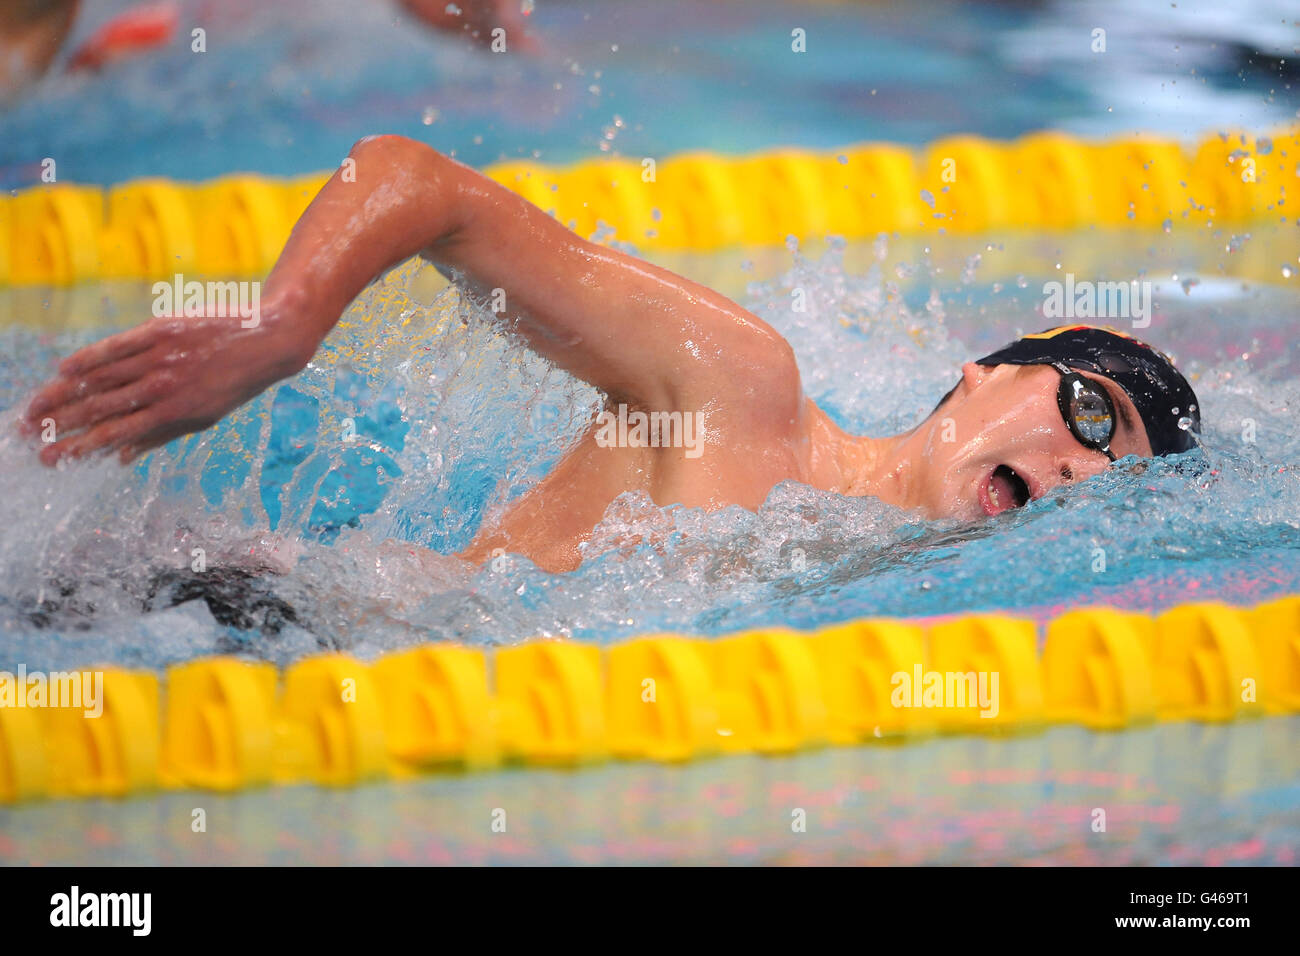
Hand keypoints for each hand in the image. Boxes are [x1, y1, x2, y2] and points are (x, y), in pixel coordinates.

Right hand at [21, 302, 313, 465]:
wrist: (267, 340)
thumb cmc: (233, 384)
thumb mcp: (203, 419)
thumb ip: (158, 436)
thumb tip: (117, 458)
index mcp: (173, 414)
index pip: (114, 434)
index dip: (78, 446)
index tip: (50, 457)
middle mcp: (163, 387)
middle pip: (99, 408)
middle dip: (59, 424)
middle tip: (27, 434)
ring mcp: (160, 358)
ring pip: (101, 378)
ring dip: (62, 393)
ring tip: (34, 406)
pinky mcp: (161, 330)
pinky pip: (117, 347)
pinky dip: (89, 358)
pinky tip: (64, 369)